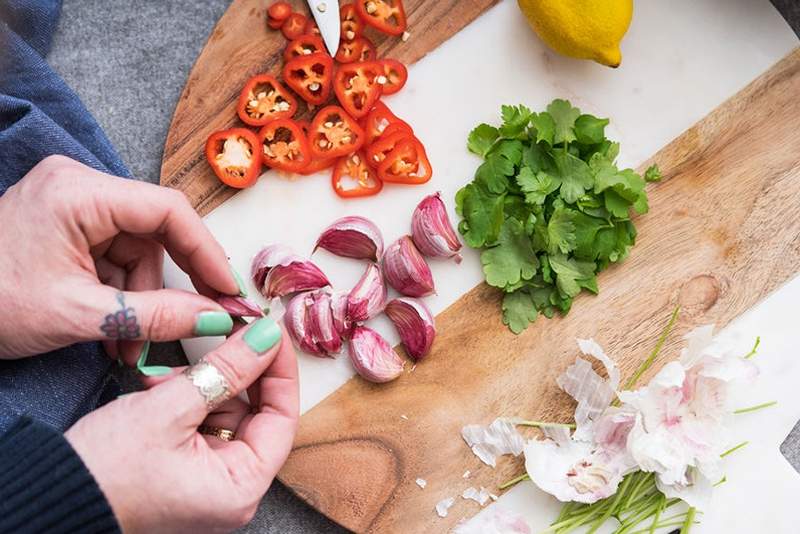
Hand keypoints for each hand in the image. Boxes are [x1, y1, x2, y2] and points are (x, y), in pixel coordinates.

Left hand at [0, 155, 240, 360]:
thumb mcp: (79, 315)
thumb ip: (154, 316)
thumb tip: (216, 318)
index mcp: (78, 193)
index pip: (168, 210)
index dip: (206, 251)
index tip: (228, 290)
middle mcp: (79, 187)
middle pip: (154, 233)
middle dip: (167, 287)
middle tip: (195, 323)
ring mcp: (72, 205)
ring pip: (137, 252)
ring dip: (140, 301)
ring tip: (127, 348)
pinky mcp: (67, 226)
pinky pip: (114, 259)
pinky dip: (119, 297)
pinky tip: (112, 332)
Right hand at [66, 318, 297, 532]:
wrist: (49, 497)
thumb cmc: (104, 472)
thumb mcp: (169, 409)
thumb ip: (225, 369)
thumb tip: (265, 338)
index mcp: (240, 487)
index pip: (283, 417)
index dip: (279, 369)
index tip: (269, 333)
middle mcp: (231, 488)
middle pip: (255, 412)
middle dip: (232, 373)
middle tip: (224, 336)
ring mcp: (208, 479)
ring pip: (225, 411)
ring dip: (202, 382)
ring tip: (169, 375)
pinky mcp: (185, 468)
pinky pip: (201, 420)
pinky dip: (185, 397)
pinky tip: (158, 387)